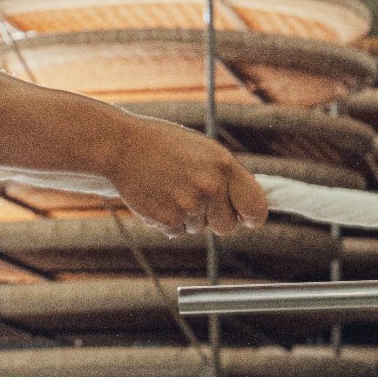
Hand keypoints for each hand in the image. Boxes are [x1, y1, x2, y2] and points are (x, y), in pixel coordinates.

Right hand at [103, 115, 268, 236]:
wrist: (122, 146)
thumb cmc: (164, 145)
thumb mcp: (203, 150)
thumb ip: (226, 175)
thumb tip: (247, 204)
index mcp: (224, 165)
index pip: (256, 207)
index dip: (253, 216)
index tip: (248, 218)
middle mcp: (210, 187)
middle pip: (228, 225)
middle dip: (216, 218)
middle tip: (196, 198)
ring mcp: (188, 205)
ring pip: (200, 228)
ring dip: (189, 216)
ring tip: (170, 188)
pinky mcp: (168, 220)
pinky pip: (178, 231)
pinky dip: (169, 220)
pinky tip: (158, 197)